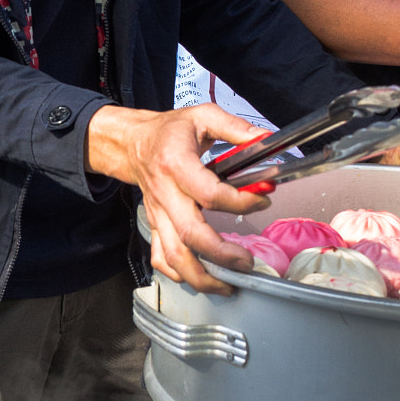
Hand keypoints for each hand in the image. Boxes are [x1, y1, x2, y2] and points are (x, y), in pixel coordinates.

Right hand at [86, 103, 266, 293]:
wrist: (132, 143)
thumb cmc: (169, 131)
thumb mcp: (203, 116)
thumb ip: (236, 128)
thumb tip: (267, 141)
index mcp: (176, 164)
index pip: (208, 193)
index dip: (239, 201)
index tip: (263, 199)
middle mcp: (165, 193)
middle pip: (189, 234)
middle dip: (220, 254)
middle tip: (246, 262)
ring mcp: (158, 214)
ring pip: (173, 255)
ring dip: (201, 276)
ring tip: (228, 285)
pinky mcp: (155, 225)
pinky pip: (161, 258)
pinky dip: (178, 274)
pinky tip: (201, 278)